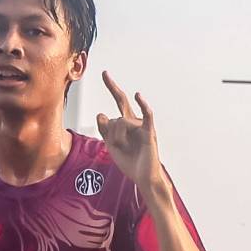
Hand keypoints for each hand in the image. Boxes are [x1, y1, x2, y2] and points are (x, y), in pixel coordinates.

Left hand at [94, 73, 161, 188]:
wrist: (143, 177)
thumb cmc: (130, 162)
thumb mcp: (111, 146)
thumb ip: (105, 130)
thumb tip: (100, 113)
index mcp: (125, 124)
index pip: (115, 107)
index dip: (110, 95)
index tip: (105, 77)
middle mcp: (133, 122)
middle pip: (121, 101)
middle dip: (112, 86)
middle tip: (104, 73)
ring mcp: (141, 126)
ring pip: (119, 122)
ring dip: (115, 137)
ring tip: (122, 148)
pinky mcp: (149, 132)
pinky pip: (146, 115)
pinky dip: (143, 105)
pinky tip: (138, 95)